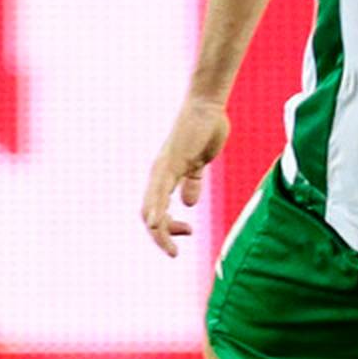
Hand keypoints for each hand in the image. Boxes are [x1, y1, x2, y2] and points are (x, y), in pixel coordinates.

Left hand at [142, 96, 229, 256]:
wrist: (208, 107)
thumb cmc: (206, 130)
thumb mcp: (201, 162)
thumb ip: (193, 182)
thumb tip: (188, 203)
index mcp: (166, 176)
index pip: (158, 210)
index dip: (169, 228)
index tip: (190, 233)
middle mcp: (159, 175)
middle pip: (149, 214)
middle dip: (161, 237)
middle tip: (175, 252)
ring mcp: (162, 169)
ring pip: (150, 207)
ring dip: (157, 231)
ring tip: (167, 248)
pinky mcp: (171, 163)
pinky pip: (159, 190)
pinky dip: (156, 209)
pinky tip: (155, 224)